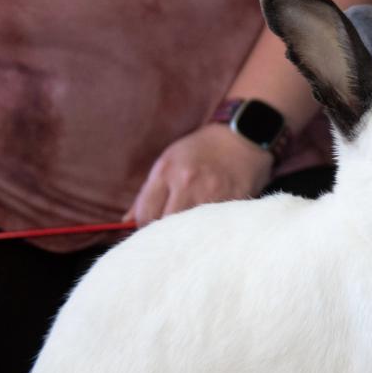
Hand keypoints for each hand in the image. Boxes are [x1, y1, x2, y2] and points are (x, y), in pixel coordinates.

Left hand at [125, 124, 273, 225]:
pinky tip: (211, 224)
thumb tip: (128, 222)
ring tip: (190, 231)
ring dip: (188, 234)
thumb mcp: (169, 161)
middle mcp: (186, 182)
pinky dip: (210, 228)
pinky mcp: (233, 200)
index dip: (144, 227)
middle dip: (165, 233)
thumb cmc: (202, 150)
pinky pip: (215, 224)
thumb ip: (148, 192)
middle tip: (170, 234)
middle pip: (166, 225)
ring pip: (190, 229)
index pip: (145, 214)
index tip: (151, 229)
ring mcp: (212, 192)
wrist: (243, 138)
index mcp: (166, 171)